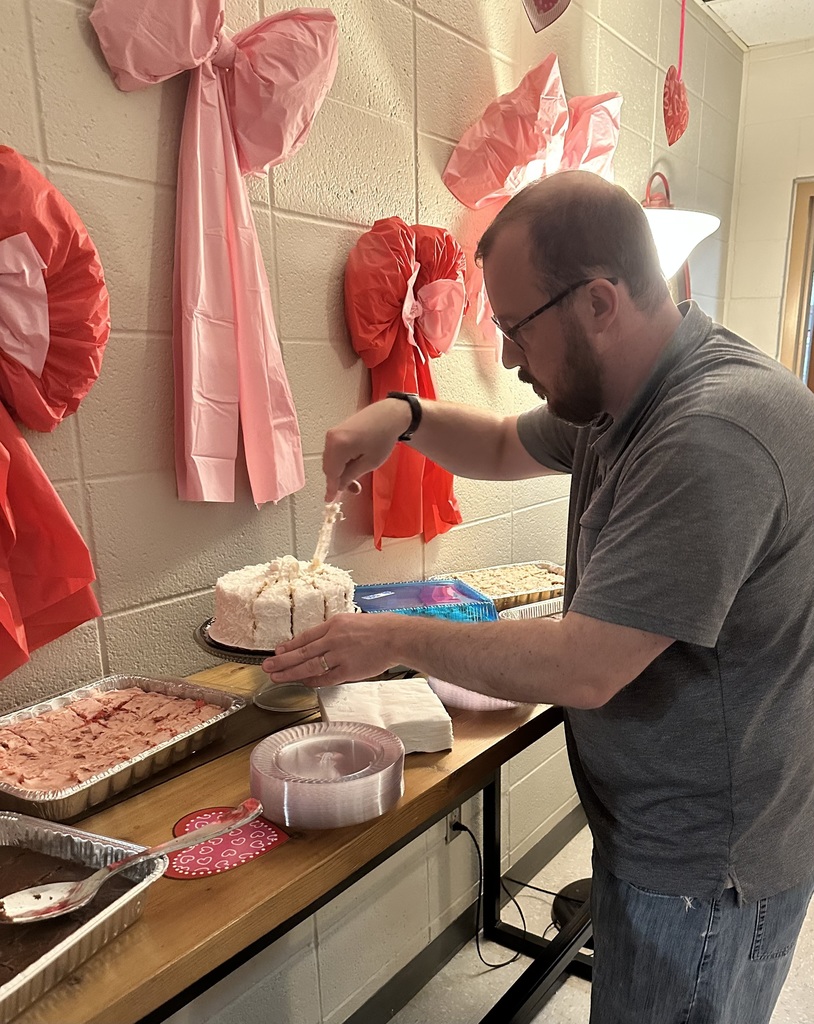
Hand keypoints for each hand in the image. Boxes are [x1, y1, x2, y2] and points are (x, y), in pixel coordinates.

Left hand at [262, 612, 403, 686]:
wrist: (396, 636)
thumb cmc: (379, 628)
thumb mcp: (352, 621)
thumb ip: (336, 632)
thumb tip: (320, 642)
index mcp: (334, 624)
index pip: (305, 636)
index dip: (289, 645)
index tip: (277, 651)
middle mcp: (333, 639)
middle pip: (301, 651)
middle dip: (281, 660)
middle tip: (267, 666)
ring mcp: (340, 655)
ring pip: (309, 665)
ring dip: (290, 672)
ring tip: (276, 677)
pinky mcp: (348, 670)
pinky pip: (325, 678)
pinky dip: (313, 681)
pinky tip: (303, 683)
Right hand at [323, 399, 411, 500]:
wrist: (389, 415)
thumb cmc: (383, 438)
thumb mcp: (369, 463)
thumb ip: (351, 476)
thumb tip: (339, 486)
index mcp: (338, 446)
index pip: (331, 473)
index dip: (331, 488)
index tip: (329, 500)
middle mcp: (331, 438)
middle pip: (329, 467)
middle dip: (339, 480)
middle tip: (355, 489)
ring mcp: (333, 433)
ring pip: (331, 460)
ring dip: (341, 471)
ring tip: (357, 476)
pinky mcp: (337, 431)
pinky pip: (334, 451)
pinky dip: (341, 461)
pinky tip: (353, 464)